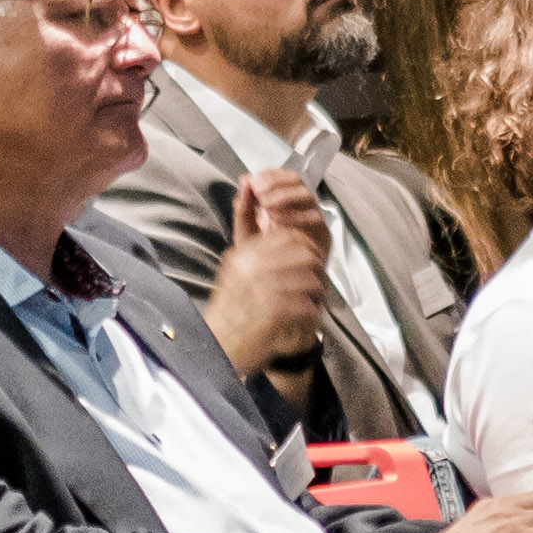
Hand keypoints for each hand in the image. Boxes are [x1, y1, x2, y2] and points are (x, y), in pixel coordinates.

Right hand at [207, 170, 329, 376]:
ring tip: (311, 305)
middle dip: (315, 271)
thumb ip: (246, 226)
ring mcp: (265, 290)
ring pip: (310, 281)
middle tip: (316, 286)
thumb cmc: (229, 308)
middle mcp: (253, 268)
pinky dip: (312, 316)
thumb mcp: (235, 264)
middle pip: (305, 256)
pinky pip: (308, 307)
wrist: (215, 349)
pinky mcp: (275, 314)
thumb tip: (248, 183)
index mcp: (245, 255)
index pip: (289, 236)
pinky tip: (306, 322)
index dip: (305, 248)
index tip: (307, 264)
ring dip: (316, 295)